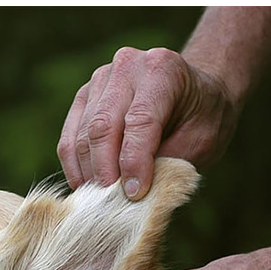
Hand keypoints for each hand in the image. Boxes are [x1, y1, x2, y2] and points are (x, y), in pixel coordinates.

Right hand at [57, 46, 241, 198]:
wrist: (194, 94)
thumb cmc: (202, 119)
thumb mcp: (201, 141)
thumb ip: (168, 162)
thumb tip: (131, 193)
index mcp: (162, 69)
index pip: (140, 121)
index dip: (134, 162)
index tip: (134, 195)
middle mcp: (126, 66)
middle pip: (102, 127)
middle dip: (105, 171)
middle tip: (110, 203)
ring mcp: (99, 80)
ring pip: (82, 136)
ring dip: (88, 174)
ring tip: (99, 201)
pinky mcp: (83, 98)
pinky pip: (68, 139)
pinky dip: (74, 168)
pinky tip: (85, 188)